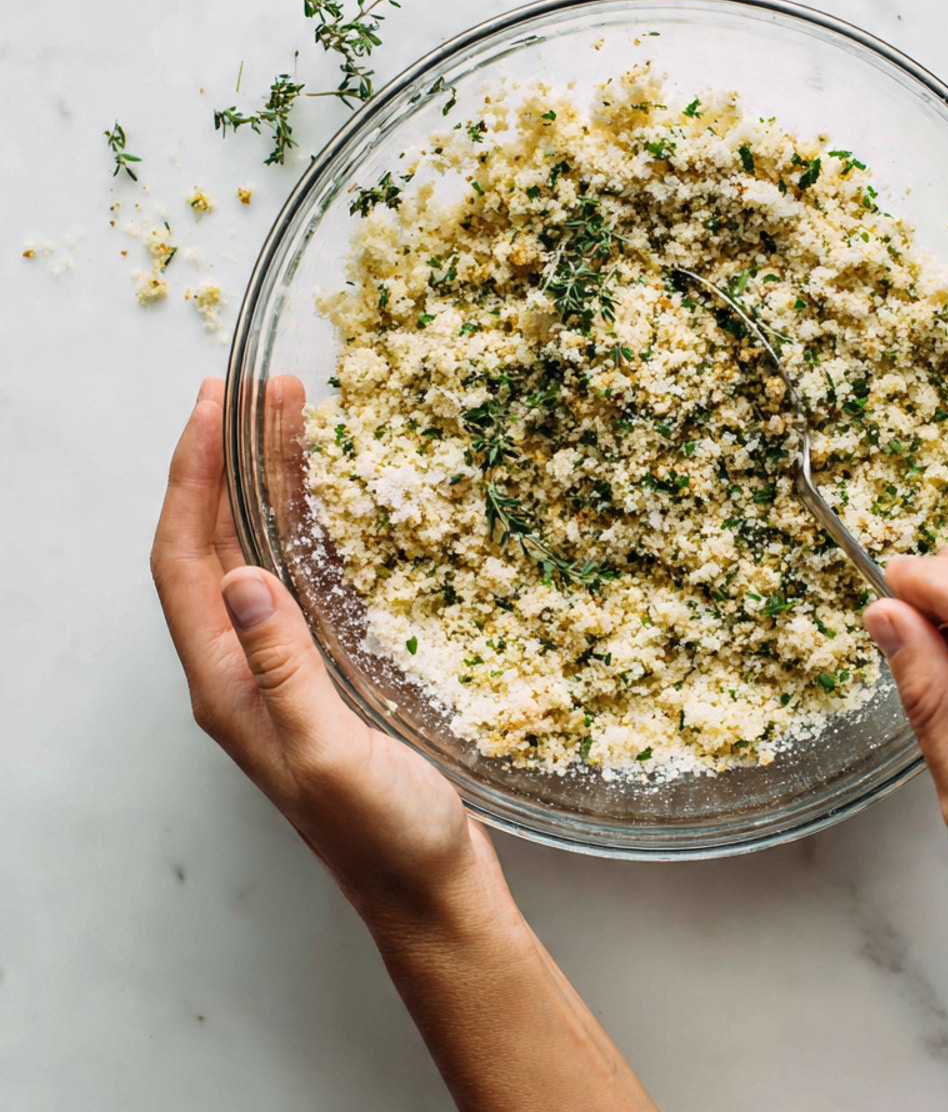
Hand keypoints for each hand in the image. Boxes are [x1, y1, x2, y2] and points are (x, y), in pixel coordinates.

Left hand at [151, 378, 657, 1111]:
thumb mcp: (333, 756)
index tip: (211, 406)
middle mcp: (242, 669)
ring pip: (257, 553)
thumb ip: (284, 670)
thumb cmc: (387, 837)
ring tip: (292, 416)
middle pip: (215, 544)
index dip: (190, 479)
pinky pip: (301, 577)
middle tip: (256, 389)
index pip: (185, 562)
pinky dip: (304, 525)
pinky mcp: (325, 670)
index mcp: (226, 687)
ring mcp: (282, 668)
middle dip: (225, 461)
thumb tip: (244, 577)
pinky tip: (324, 494)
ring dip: (266, 484)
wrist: (430, 889)